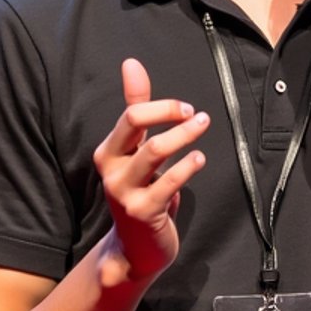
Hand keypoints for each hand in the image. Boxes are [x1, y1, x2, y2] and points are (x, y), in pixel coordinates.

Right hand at [93, 58, 209, 280]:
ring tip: (202, 126)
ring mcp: (125, 191)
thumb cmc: (140, 190)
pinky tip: (199, 159)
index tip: (184, 108)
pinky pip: (168, 183)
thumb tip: (131, 63)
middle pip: (134, 123)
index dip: (161, 105)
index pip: (130, 114)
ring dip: (183, 135)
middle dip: (168, 111)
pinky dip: (186, 167)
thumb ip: (136, 107)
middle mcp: (111, 169)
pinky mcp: (144, 211)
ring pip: (154, 150)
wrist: (135, 247)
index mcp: (108, 151)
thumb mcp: (135, 150)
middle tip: (196, 114)